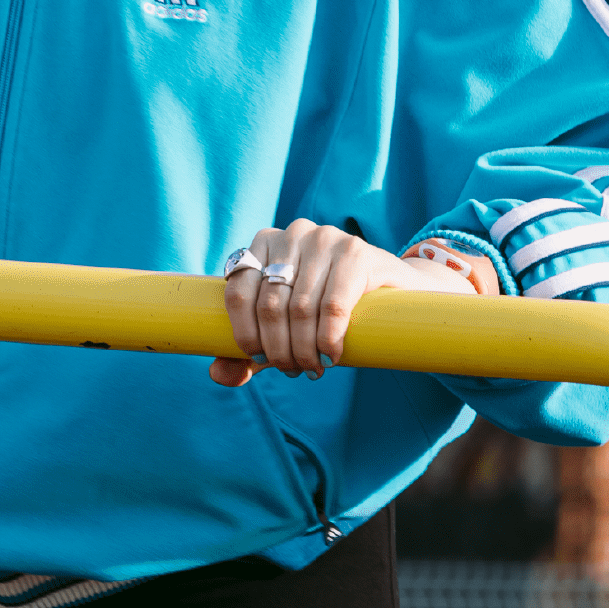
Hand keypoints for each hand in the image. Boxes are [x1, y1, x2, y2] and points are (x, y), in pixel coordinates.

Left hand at [209, 220, 495, 387]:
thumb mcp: (283, 330)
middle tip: (294, 370)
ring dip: (303, 350)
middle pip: (269, 305)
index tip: (260, 361)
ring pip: (300, 308)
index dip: (244, 334)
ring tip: (313, 367)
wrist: (391, 291)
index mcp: (263, 243)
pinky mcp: (356, 251)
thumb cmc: (326, 310)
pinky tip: (331, 354)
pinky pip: (332, 304)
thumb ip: (248, 352)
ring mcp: (324, 238)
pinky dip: (328, 338)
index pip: (237, 291)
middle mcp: (290, 234)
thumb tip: (218, 374)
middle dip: (278, 349)